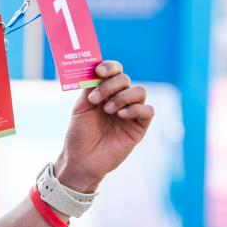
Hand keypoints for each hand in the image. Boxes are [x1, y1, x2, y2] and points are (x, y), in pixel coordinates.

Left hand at [55, 61, 153, 192]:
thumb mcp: (81, 107)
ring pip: (140, 91)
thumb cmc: (79, 134)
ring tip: (108, 110)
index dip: (110, 67)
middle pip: (125, 79)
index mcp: (105, 92)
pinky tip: (121, 116)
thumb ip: (90, 87)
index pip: (114, 71)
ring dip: (123, 96)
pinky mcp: (139, 127)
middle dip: (111, 85)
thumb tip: (95, 68)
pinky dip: (135, 109)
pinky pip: (148, 110)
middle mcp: (119, 99)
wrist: (81, 159)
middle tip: (96, 99)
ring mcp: (130, 112)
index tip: (99, 71)